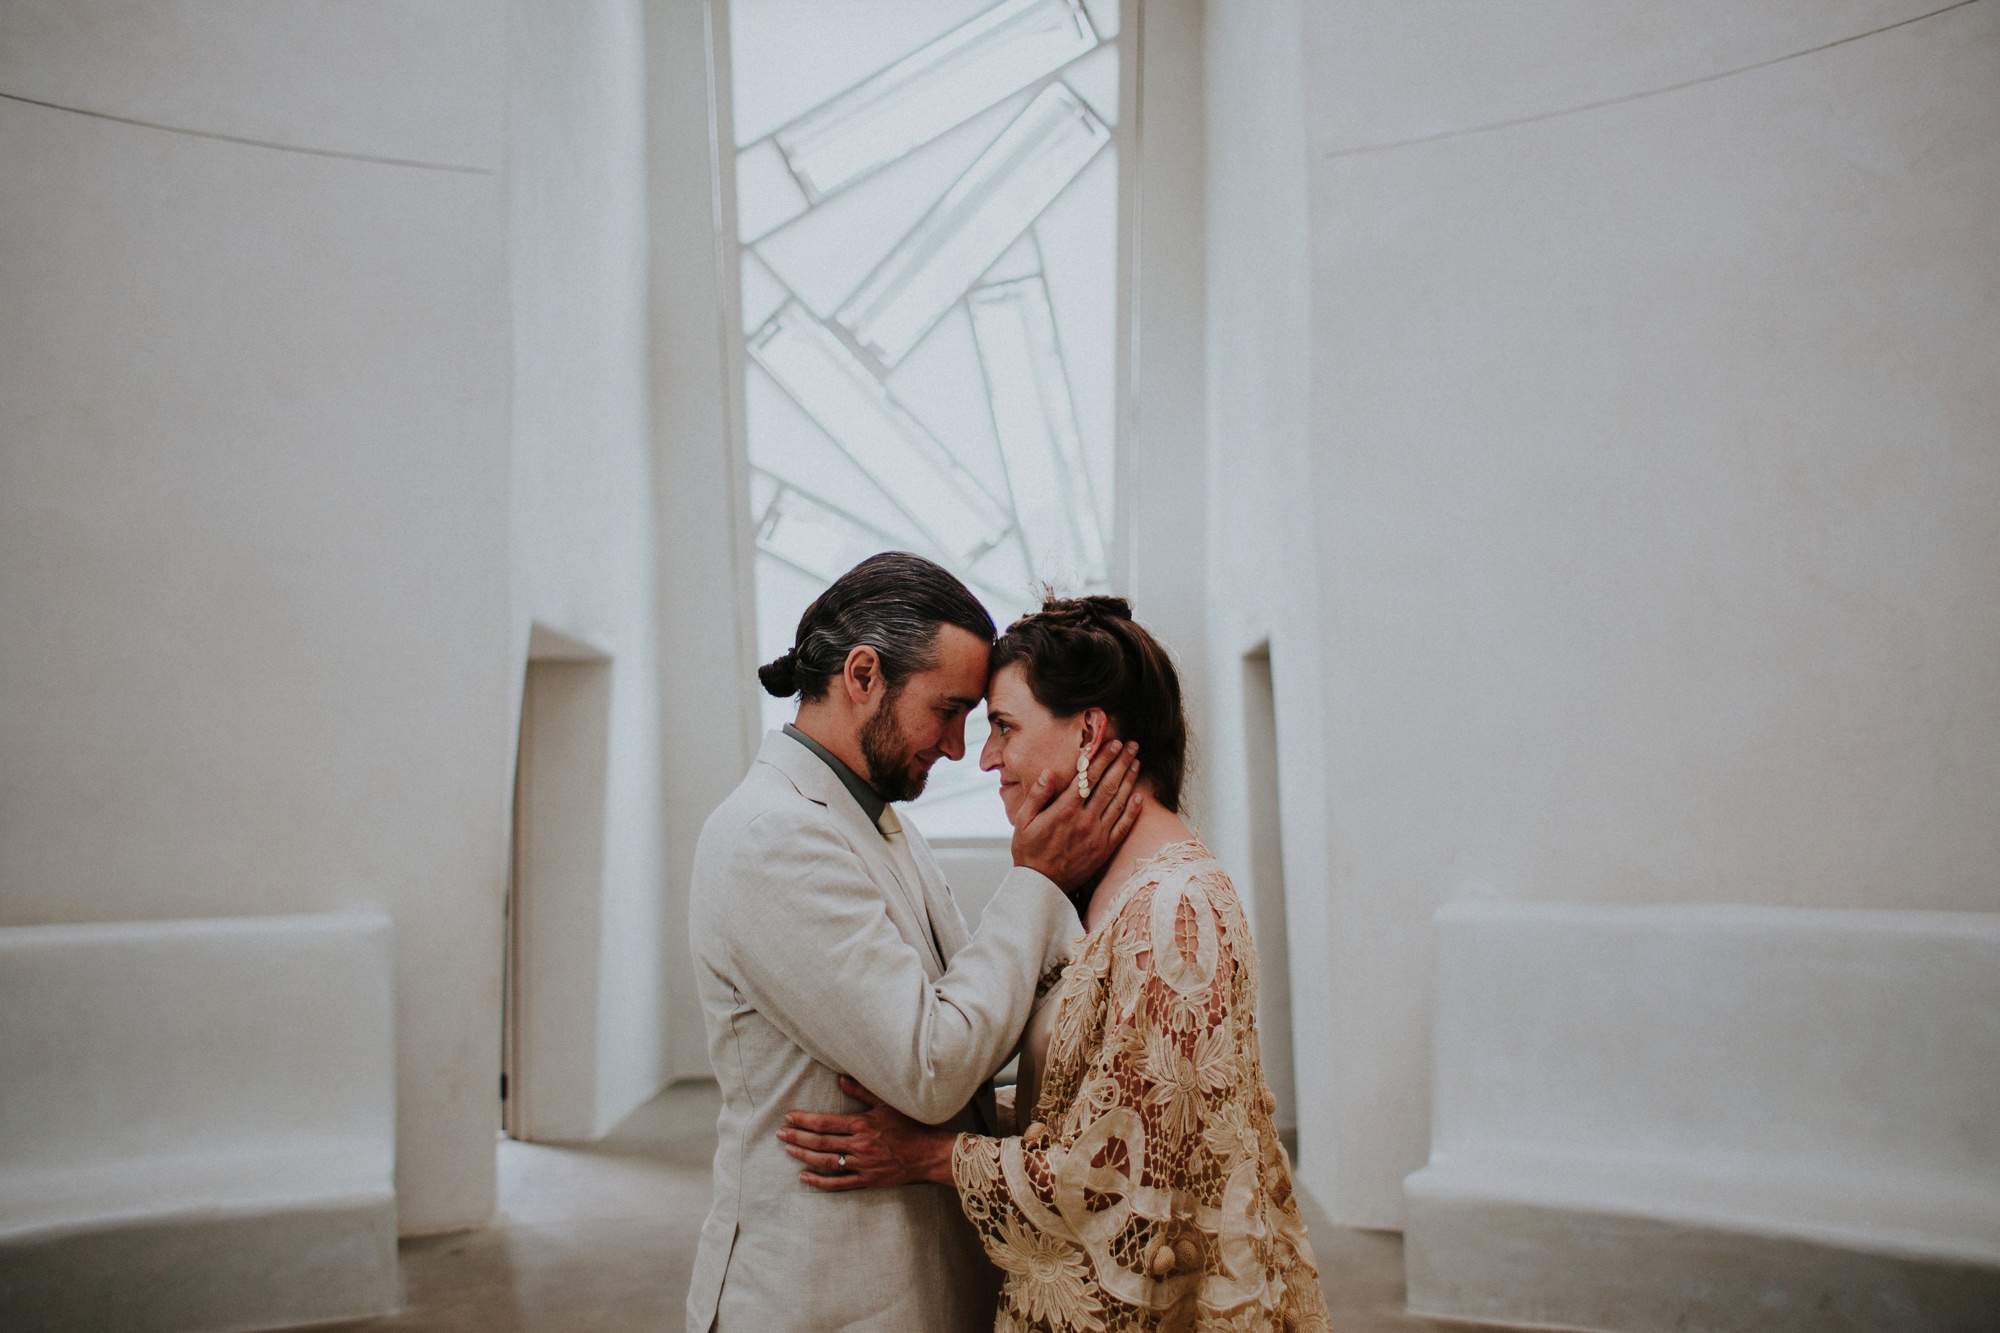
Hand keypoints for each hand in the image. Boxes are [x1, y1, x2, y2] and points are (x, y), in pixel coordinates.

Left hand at [779, 1077, 956, 1189]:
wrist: (927, 1154)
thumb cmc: (908, 1125)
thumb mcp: (886, 1104)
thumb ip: (862, 1091)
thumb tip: (840, 1078)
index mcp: (862, 1125)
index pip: (825, 1123)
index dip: (804, 1121)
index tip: (788, 1118)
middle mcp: (859, 1146)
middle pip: (820, 1142)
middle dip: (797, 1137)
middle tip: (780, 1133)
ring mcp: (862, 1165)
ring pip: (825, 1162)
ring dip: (804, 1155)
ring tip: (788, 1149)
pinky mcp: (866, 1181)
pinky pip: (838, 1183)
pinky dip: (819, 1181)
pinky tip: (804, 1176)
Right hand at [1010, 739, 1143, 891]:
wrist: (1041, 886)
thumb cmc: (1029, 851)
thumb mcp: (1023, 820)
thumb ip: (1037, 795)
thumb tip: (1050, 772)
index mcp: (1065, 810)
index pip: (1088, 777)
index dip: (1102, 758)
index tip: (1113, 743)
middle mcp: (1084, 820)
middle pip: (1108, 784)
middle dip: (1121, 762)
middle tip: (1132, 746)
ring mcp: (1097, 835)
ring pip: (1118, 802)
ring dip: (1129, 780)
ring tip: (1137, 763)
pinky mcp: (1104, 850)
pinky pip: (1123, 827)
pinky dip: (1133, 810)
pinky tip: (1139, 796)